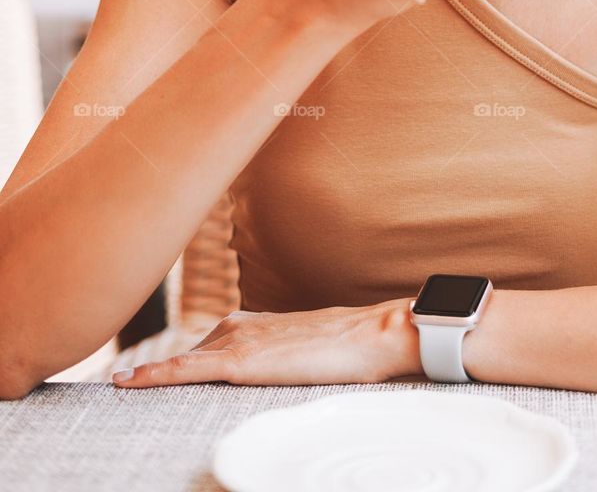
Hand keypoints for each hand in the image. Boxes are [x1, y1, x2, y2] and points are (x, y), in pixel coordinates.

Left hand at [111, 297, 421, 387]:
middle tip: (125, 381)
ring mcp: (237, 341)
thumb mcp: (304, 350)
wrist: (367, 335)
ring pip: (181, 361)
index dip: (179, 360)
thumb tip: (275, 370)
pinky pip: (185, 371)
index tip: (148, 371)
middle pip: (190, 354)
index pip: (206, 345)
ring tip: (119, 383)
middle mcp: (238, 326)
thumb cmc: (346, 346)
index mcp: (253, 324)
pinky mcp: (239, 361)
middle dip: (163, 369)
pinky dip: (153, 375)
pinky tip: (126, 382)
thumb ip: (280, 357)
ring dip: (151, 373)